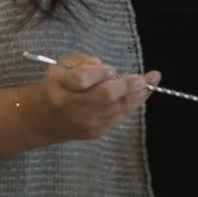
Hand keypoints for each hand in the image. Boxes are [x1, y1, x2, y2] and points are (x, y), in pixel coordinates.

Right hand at [36, 54, 157, 143]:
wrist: (45, 119)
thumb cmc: (57, 86)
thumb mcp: (62, 67)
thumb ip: (83, 64)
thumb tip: (108, 70)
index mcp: (60, 88)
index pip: (81, 80)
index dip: (98, 73)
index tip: (110, 68)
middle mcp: (73, 108)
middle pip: (104, 96)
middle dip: (127, 85)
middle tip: (144, 76)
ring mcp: (86, 123)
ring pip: (117, 108)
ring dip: (137, 94)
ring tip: (152, 80)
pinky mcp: (97, 132)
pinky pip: (120, 116)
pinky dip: (133, 103)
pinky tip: (143, 92)